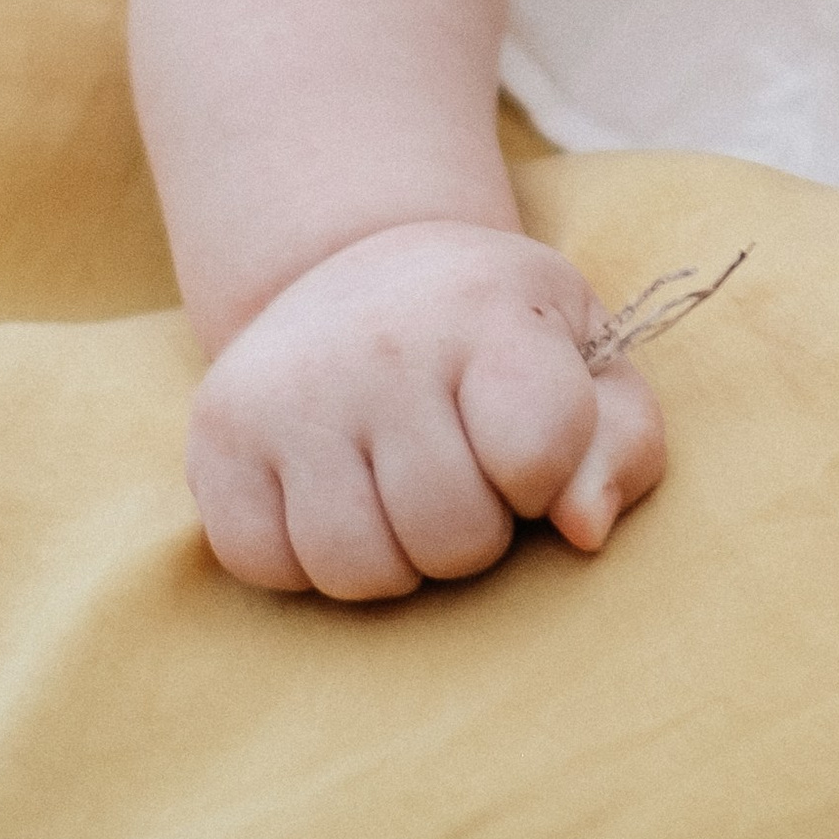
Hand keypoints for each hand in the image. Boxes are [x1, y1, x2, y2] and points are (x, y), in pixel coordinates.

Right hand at [184, 220, 666, 599]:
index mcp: (486, 309)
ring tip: (400, 492)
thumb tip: (581, 530)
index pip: (541, 453)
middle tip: (461, 473)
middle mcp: (379, 343)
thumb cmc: (497, 337)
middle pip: (452, 537)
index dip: (546, 477)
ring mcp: (287, 389)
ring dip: (394, 561)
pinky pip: (269, 569)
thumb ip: (621, 443)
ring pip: (358, 571)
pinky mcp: (216, 436)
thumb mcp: (587, 360)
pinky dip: (307, 562)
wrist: (360, 266)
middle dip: (474, 533)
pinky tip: (332, 495)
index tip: (527, 445)